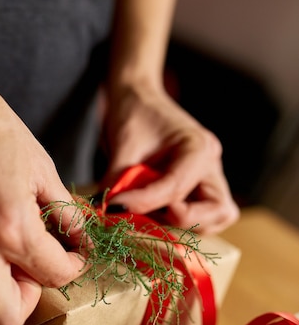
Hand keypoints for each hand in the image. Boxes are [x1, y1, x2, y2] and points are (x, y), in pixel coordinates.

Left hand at [100, 83, 239, 233]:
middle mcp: (212, 166)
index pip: (176, 188)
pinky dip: (179, 223)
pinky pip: (201, 217)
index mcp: (199, 147)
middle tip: (146, 213)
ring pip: (214, 219)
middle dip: (181, 221)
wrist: (138, 99)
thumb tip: (106, 212)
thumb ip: (117, 181)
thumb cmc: (133, 114)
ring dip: (183, 225)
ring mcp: (209, 179)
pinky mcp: (200, 189)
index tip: (114, 206)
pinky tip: (151, 212)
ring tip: (147, 212)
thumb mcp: (123, 145)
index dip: (144, 202)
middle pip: (217, 211)